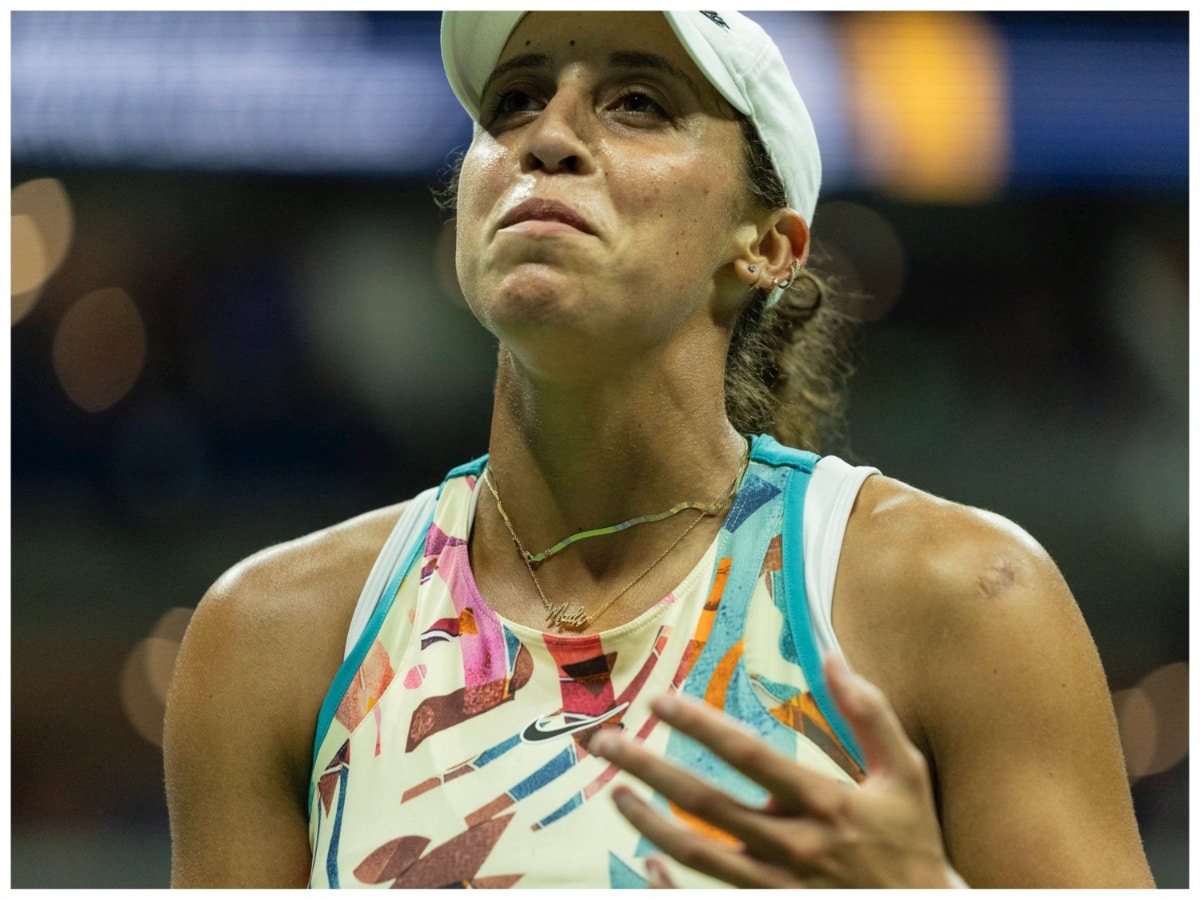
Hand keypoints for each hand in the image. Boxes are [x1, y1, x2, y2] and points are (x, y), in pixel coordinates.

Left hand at [587, 655, 966, 887]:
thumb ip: (869, 714)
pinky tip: (643, 864)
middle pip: (705, 804)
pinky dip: (671, 887)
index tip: (658, 700)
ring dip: (648, 823)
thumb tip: (833, 655)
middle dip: (649, 768)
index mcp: (825, 803)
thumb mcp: (907, 774)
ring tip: (615, 794)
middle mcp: (795, 846)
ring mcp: (778, 888)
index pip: (749, 755)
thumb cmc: (912, 842)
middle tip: (605, 743)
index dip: (700, 726)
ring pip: (698, 855)